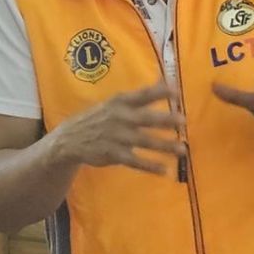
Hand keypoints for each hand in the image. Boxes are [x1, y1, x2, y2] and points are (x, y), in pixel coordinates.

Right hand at [47, 81, 185, 176]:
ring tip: (182, 150)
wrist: (69, 139)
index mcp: (120, 102)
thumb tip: (163, 83)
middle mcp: (119, 117)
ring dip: (164, 145)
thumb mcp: (113, 104)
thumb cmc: (98, 119)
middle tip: (184, 121)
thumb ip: (137, 98)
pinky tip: (164, 170)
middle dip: (165, 120)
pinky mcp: (113, 154)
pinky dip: (150, 166)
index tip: (177, 90)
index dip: (159, 92)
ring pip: (144, 141)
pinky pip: (135, 161)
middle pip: (145, 118)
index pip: (142, 95)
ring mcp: (116, 137)